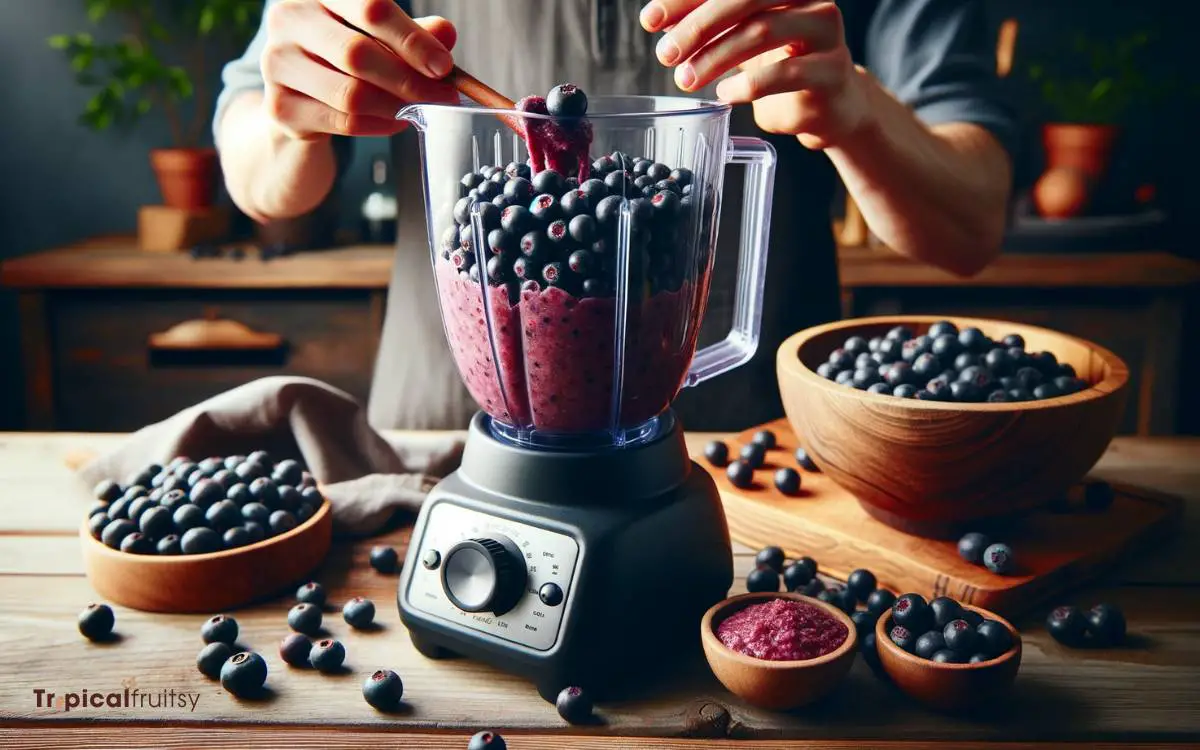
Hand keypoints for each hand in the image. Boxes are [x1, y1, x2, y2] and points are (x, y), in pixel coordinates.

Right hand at [261, 0, 458, 139]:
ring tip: (419, 109)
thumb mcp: (382, 36)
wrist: (300, 93)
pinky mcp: (279, 106)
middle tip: (443, 96)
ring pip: (350, 93)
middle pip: (358, 53)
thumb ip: (412, 33)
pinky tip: (396, 122)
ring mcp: (277, 63)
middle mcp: (289, 18)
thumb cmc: (346, 53)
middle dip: (409, 80)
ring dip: (396, 106)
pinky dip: (378, 126)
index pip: (370, 7)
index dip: (411, 39)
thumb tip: (446, 34)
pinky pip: (342, 122)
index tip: (444, 66)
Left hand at [640, 0, 870, 148]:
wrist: (830, 106)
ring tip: (685, 79)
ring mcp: (826, 31)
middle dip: (698, 26)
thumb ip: (706, 23)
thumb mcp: (740, 38)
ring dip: (715, 58)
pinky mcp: (832, 71)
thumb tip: (657, 18)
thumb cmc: (781, 63)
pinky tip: (725, 94)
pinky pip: (783, 73)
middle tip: (665, 54)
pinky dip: (746, 86)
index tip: (650, 20)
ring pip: (762, 31)